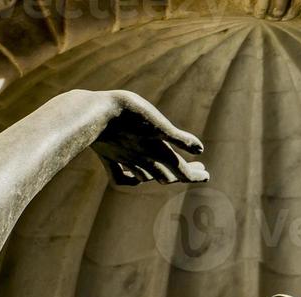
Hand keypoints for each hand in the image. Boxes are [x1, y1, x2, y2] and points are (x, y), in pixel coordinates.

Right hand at [93, 91, 208, 186]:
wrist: (93, 115)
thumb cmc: (127, 114)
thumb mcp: (158, 123)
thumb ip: (178, 138)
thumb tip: (201, 149)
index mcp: (157, 152)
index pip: (182, 171)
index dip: (195, 175)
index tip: (207, 176)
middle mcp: (143, 159)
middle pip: (168, 175)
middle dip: (185, 174)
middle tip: (198, 172)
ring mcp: (125, 160)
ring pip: (147, 176)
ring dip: (162, 176)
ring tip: (171, 174)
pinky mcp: (108, 157)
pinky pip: (120, 177)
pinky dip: (131, 179)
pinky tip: (135, 178)